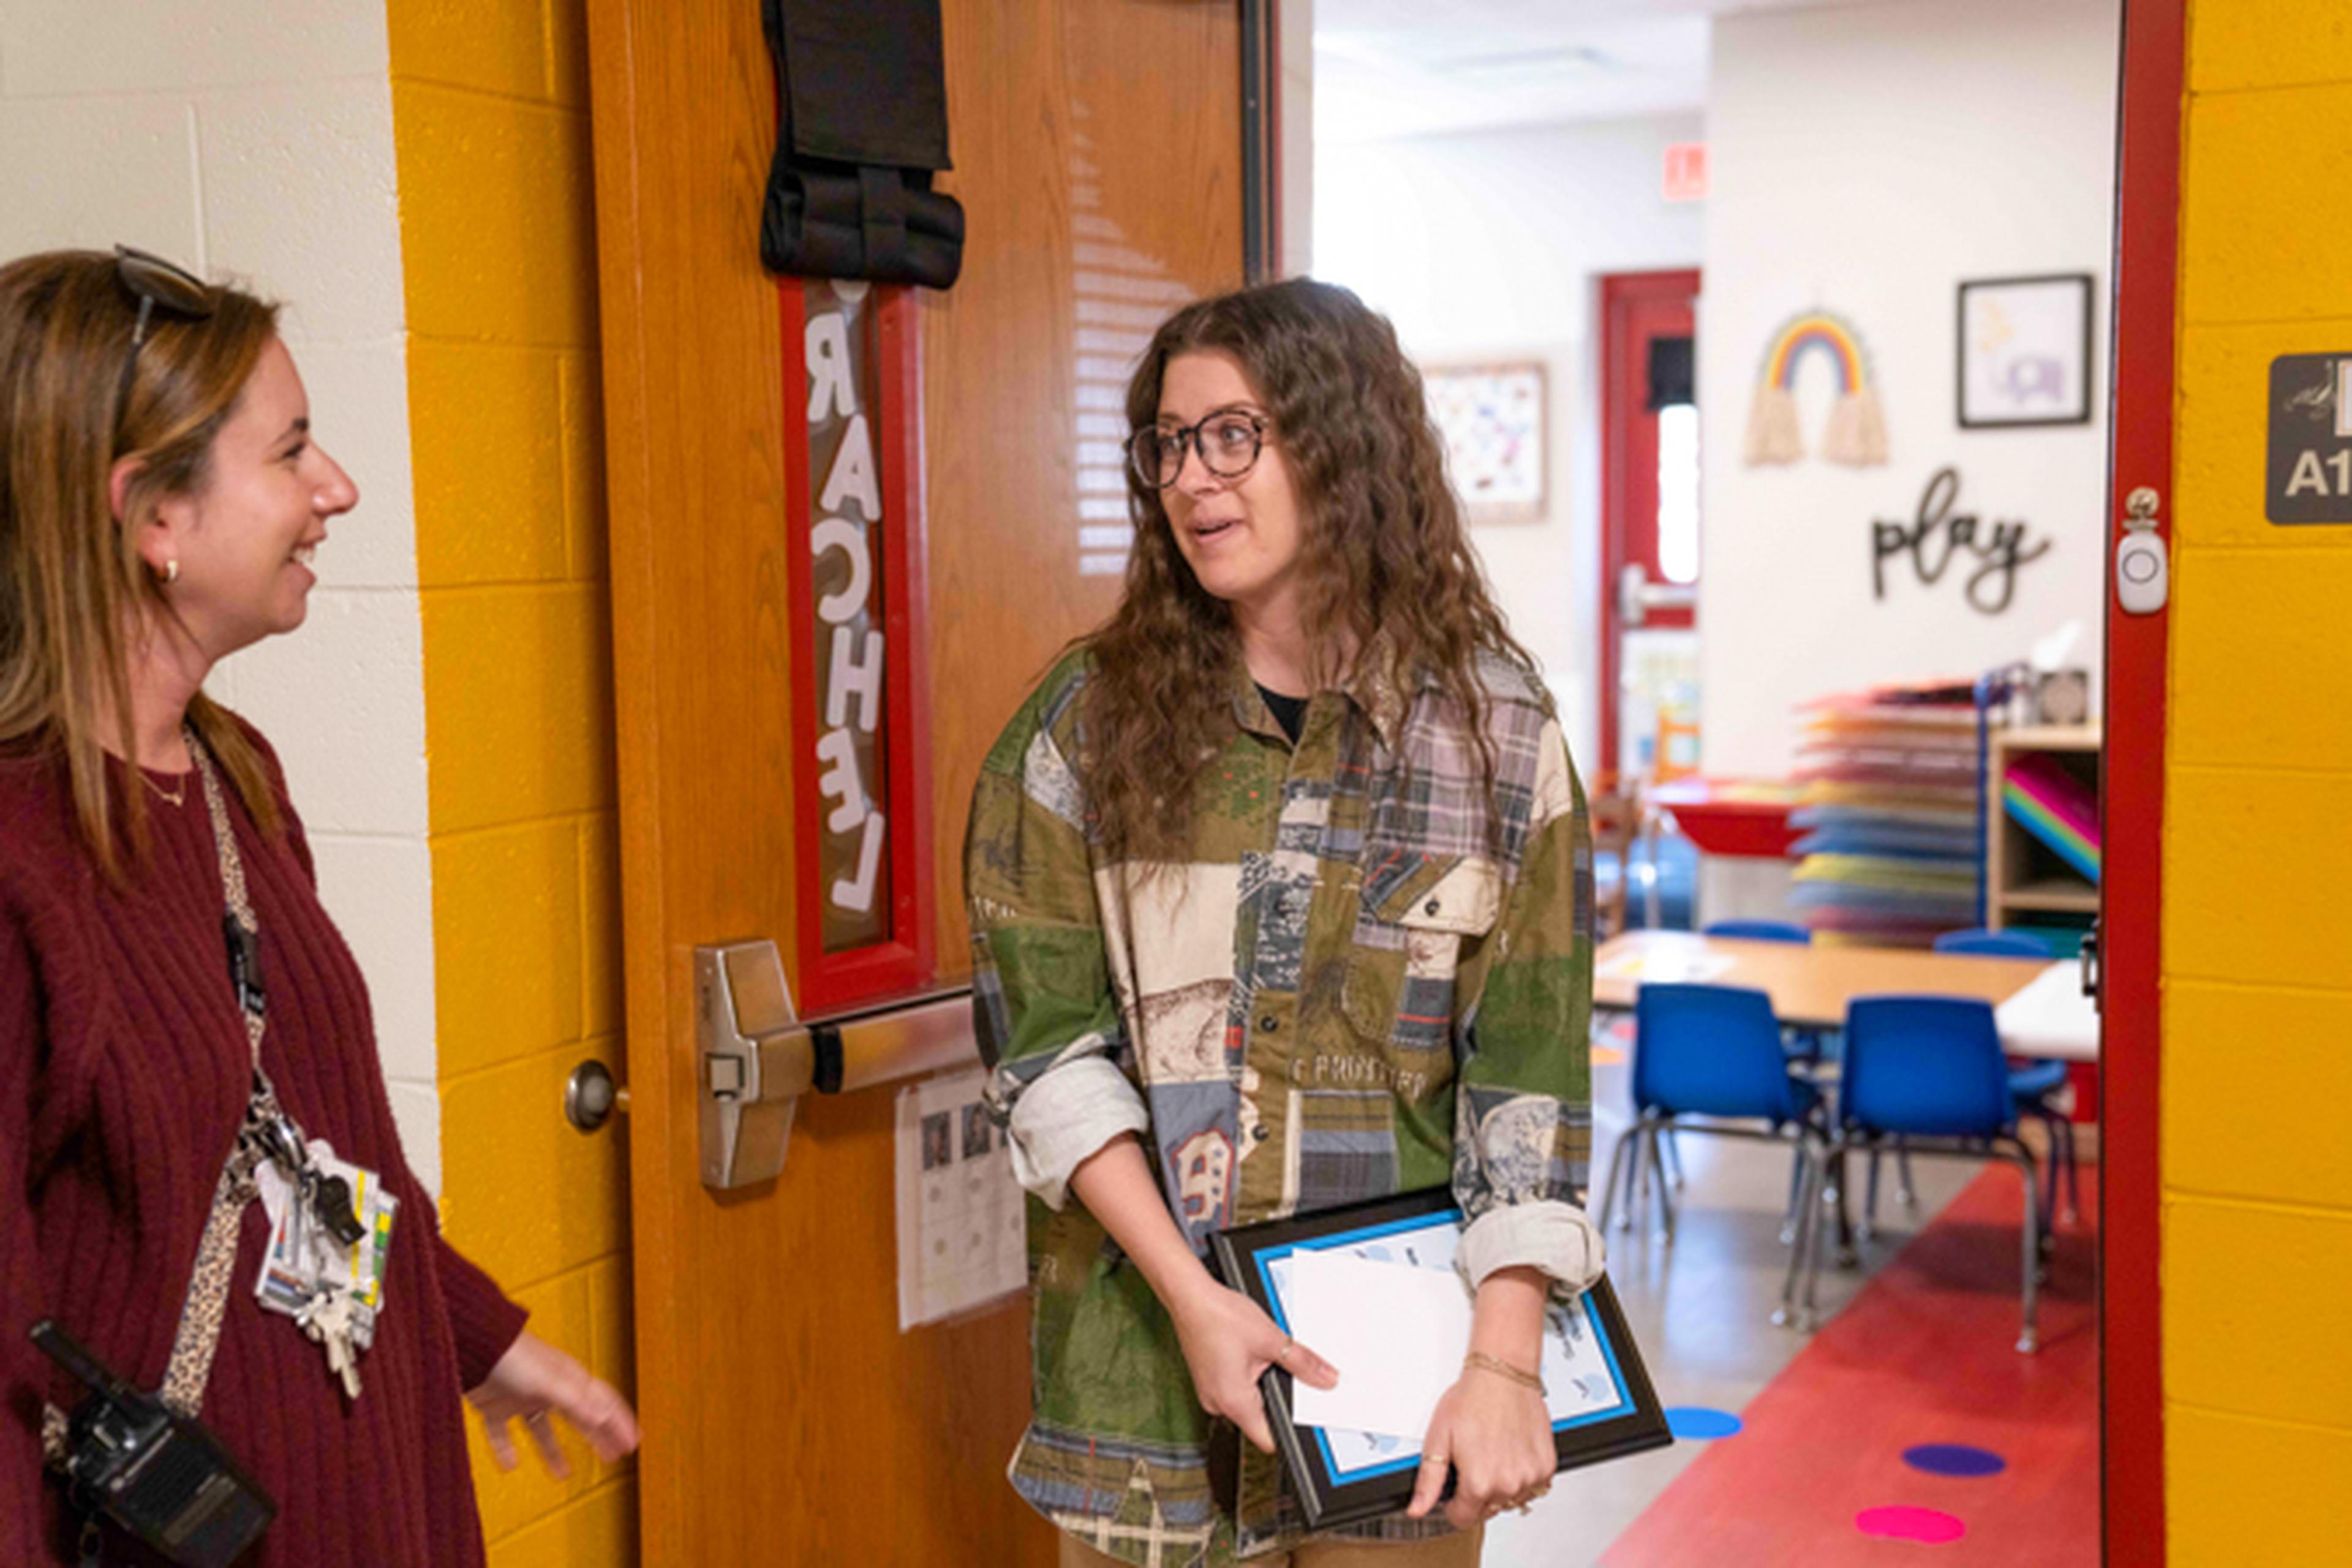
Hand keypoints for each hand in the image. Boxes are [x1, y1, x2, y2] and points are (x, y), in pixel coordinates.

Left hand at [465, 1330, 639, 1477]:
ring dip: (554, 1451)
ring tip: (562, 1474)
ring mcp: (522, 1397)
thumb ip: (576, 1401)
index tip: (634, 1441)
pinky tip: (509, 1465)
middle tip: (614, 1455)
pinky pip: (503, 1433)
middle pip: (580, 1417)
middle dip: (599, 1437)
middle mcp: (549, 1388)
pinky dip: (506, 1449)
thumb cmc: (511, 1355)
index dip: (620, 1423)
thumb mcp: (549, 1381)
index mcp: (569, 1379)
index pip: (603, 1403)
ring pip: (543, 1430)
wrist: (468, 1344)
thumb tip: (603, 1418)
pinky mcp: (495, 1406)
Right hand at [1167, 1278, 1337, 1453]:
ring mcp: (1210, 1392)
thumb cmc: (1218, 1315)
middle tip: (1285, 1370)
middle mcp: (1217, 1403)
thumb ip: (1303, 1363)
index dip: (1290, 1430)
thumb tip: (1326, 1378)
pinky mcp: (1208, 1380)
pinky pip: (1234, 1388)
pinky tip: (1248, 1351)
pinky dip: (1247, 1375)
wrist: (1190, 1296)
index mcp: (1233, 1402)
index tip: (1306, 1418)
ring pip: (1247, 1401)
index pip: (1268, 1439)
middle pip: (1259, 1418)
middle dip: (1277, 1396)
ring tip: (1261, 1353)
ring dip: (1261, 1383)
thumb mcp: (1271, 1339)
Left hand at [1406, 1361, 1554, 1530]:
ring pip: (1510, 1499)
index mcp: (1479, 1483)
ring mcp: (1531, 1476)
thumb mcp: (1438, 1438)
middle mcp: (1508, 1485)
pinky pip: (1533, 1486)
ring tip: (1492, 1454)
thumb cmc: (1472, 1399)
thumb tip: (1417, 1509)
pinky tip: (1510, 1453)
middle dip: (1476, 1493)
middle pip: (1487, 1510)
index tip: (1454, 1489)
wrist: (1503, 1374)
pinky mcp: (1546, 1466)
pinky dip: (1521, 1476)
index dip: (1453, 1505)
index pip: (1463, 1519)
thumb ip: (1429, 1481)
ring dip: (1500, 1486)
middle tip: (1472, 1460)